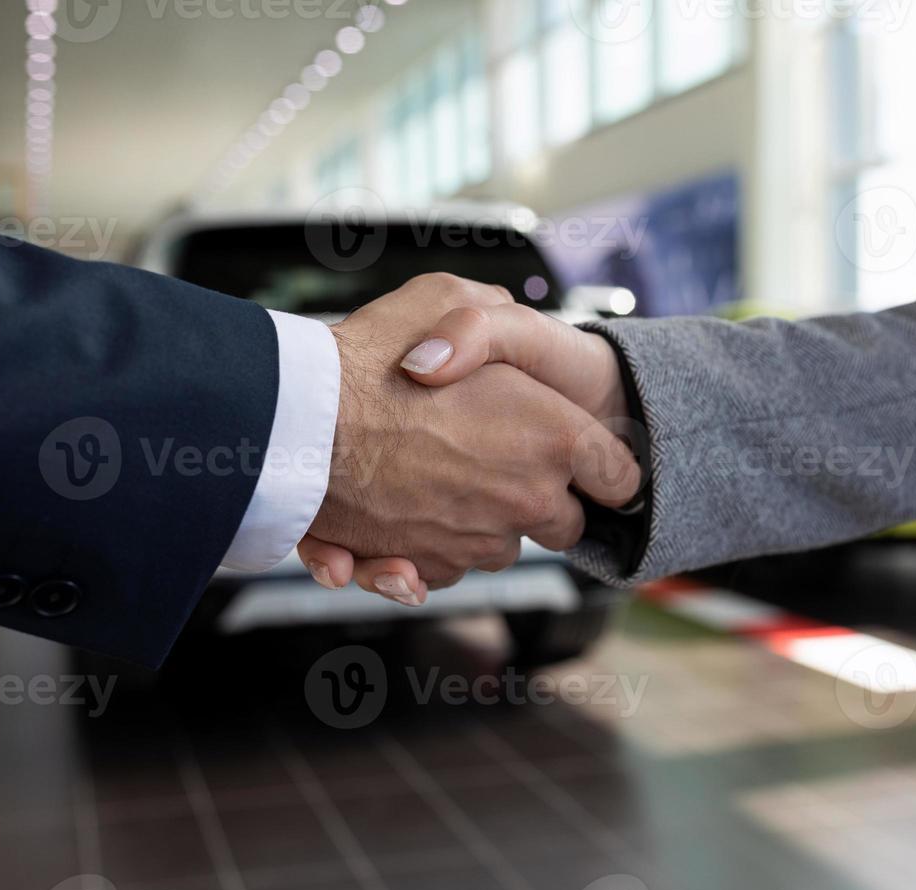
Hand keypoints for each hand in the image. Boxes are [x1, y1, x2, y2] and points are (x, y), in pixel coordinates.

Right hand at [303, 277, 641, 599]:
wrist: (296, 425)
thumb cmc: (367, 360)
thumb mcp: (447, 297)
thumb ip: (490, 317)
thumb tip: (500, 329)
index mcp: (555, 436)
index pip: (619, 475)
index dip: (606, 466)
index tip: (592, 463)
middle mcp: (526, 498)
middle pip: (564, 524)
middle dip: (543, 501)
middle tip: (503, 463)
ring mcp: (478, 539)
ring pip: (503, 547)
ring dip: (483, 521)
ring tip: (439, 476)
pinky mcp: (430, 566)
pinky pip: (449, 567)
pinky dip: (431, 548)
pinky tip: (403, 507)